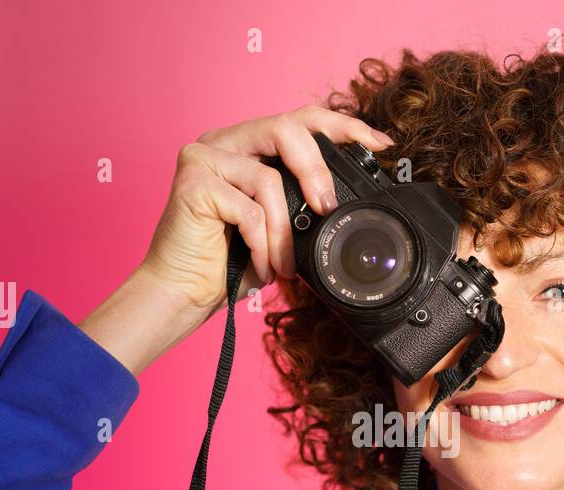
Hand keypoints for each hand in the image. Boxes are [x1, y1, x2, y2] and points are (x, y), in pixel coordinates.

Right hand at [80, 105, 394, 375]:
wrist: (184, 294)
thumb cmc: (230, 264)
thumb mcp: (278, 227)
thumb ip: (301, 201)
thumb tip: (342, 199)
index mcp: (246, 145)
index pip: (300, 120)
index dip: (343, 127)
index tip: (379, 144)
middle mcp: (223, 141)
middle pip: (286, 129)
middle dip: (316, 171)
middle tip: (326, 209)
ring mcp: (204, 157)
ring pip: (268, 179)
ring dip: (283, 231)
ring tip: (283, 264)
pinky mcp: (193, 182)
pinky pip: (248, 209)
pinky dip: (261, 244)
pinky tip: (260, 265)